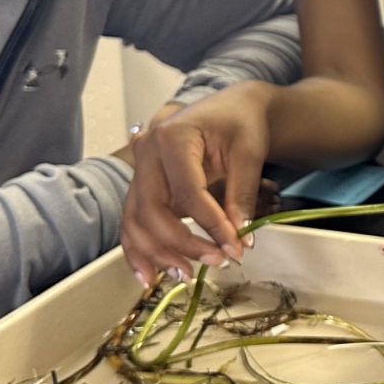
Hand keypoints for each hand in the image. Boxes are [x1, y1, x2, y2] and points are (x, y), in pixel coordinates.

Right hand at [119, 84, 272, 283]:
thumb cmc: (241, 122)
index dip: (211, 224)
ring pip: (135, 220)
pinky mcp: (143, 185)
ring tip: (184, 276)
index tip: (235, 247)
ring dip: (156, 253)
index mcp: (173, 137)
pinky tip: (149, 275)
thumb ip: (242, 194)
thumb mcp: (250, 152)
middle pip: (151, 210)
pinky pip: (133, 221)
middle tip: (216, 261)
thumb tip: (239, 237)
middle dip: (181, 243)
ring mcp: (140, 169)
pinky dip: (139, 249)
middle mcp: (147, 152)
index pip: (188, 191)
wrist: (231, 107)